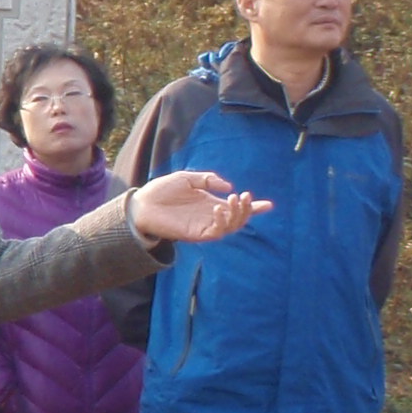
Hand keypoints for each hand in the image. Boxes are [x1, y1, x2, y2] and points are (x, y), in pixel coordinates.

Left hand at [126, 170, 269, 246]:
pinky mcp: (195, 234)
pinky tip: (218, 208)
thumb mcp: (188, 179)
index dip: (253, 208)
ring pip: (231, 227)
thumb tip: (229, 187)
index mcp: (211, 203)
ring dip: (237, 215)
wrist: (142, 203)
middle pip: (238, 219)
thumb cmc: (162, 190)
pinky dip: (222, 222)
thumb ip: (209, 180)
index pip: (236, 208)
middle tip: (246, 195)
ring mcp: (204, 226)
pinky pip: (216, 232)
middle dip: (248, 209)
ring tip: (234, 199)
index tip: (269, 205)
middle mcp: (211, 216)